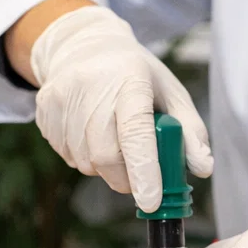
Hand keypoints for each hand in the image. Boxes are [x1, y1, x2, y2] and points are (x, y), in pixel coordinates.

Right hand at [29, 7, 211, 212]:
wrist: (82, 45)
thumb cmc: (135, 74)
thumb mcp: (170, 92)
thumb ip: (191, 131)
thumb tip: (203, 168)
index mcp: (129, 79)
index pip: (135, 131)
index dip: (144, 170)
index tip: (151, 201)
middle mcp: (90, 87)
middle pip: (106, 156)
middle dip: (127, 178)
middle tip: (141, 176)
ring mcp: (62, 99)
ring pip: (86, 162)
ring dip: (106, 168)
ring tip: (115, 141)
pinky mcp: (44, 112)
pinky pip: (68, 156)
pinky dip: (86, 158)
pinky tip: (92, 134)